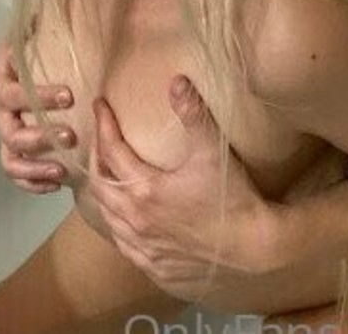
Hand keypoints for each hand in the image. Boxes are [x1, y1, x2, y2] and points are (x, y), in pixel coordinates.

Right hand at [0, 39, 76, 193]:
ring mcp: (5, 131)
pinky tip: (55, 184)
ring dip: (34, 165)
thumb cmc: (43, 46)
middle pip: (9, 127)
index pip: (13, 89)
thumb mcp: (44, 28)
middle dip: (39, 134)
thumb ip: (48, 17)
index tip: (70, 95)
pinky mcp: (14, 152)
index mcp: (4, 74)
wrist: (35, 65)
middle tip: (70, 134)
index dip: (37, 95)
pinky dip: (32, 183)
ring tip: (62, 169)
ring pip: (9, 156)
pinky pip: (15, 174)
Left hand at [87, 76, 275, 305]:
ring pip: (108, 217)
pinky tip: (124, 217)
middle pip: (100, 185)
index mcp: (144, 191)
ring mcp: (143, 248)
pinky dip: (116, 223)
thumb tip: (177, 80)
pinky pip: (122, 244)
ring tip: (107, 173)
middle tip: (100, 136)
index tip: (100, 105)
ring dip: (103, 192)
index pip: (111, 151)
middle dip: (95, 156)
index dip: (103, 125)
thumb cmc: (231, 198)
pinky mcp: (154, 267)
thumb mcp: (212, 150)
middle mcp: (136, 221)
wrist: (252, 249)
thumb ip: (193, 113)